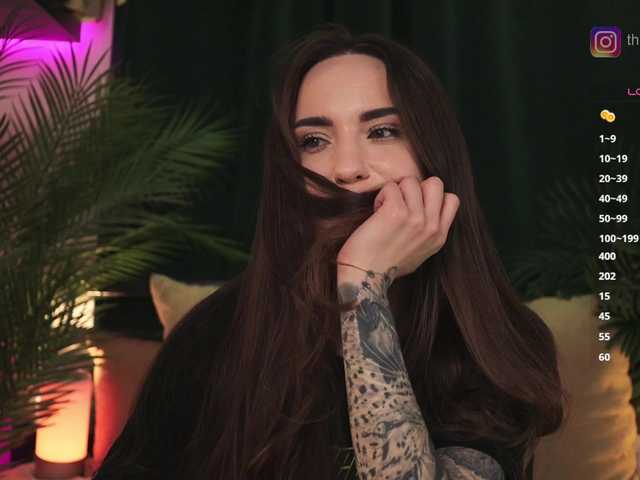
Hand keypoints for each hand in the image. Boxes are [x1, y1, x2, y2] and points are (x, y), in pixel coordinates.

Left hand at [336, 176, 459, 281]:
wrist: (365, 277)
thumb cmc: (385, 265)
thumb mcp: (419, 252)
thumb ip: (427, 233)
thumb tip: (425, 212)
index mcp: (439, 236)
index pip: (452, 199)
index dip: (432, 197)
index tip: (415, 207)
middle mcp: (431, 227)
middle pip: (435, 183)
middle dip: (416, 187)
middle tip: (401, 203)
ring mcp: (415, 219)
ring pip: (411, 181)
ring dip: (395, 191)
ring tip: (385, 209)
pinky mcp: (396, 212)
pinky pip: (391, 187)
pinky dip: (382, 195)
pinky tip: (376, 211)